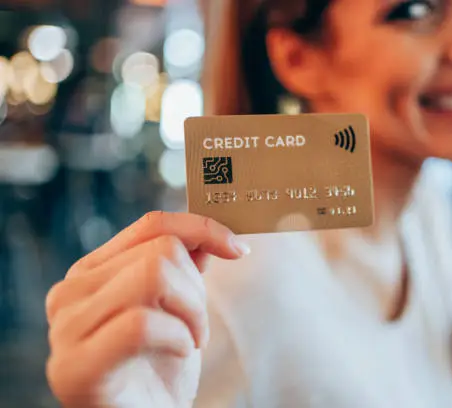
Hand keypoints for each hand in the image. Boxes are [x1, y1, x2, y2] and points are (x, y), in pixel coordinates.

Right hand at [45, 212, 249, 407]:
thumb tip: (209, 230)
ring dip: (192, 314)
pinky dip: (177, 337)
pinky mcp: (74, 367)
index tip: (238, 249)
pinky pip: (142, 324)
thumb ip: (185, 265)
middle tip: (197, 326)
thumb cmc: (161, 367)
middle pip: (160, 252)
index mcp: (92, 272)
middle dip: (197, 290)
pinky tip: (179, 353)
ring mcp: (66, 329)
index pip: (151, 225)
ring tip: (189, 341)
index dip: (201, 228)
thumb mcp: (178, 305)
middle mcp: (70, 292)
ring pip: (154, 276)